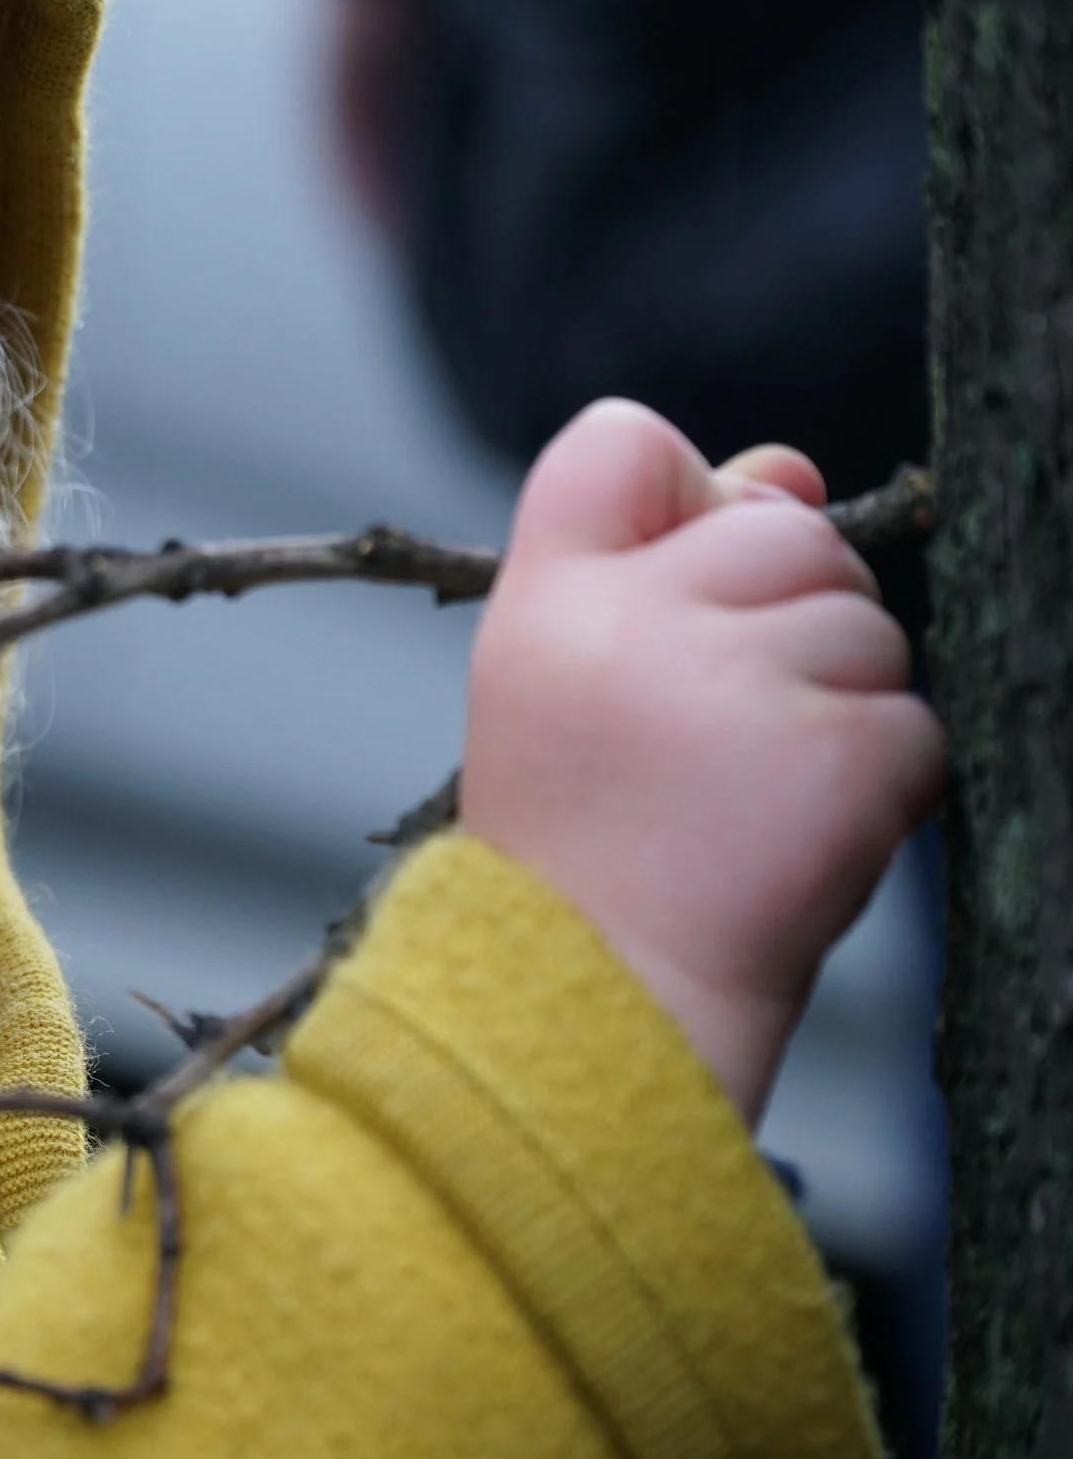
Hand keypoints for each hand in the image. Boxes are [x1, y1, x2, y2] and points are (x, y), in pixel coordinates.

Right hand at [462, 400, 943, 1120]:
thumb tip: (789, 470)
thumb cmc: (582, 854)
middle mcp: (632, 624)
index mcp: (544, 604)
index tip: (664, 585)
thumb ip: (659, 561)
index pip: (618, 442)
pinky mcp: (840, 754)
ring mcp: (739, 685)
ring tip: (748, 800)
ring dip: (841, 707)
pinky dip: (882, 786)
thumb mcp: (571, 688)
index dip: (676, 490)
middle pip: (780, 529)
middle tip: (714, 739)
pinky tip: (799, 842)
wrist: (594, 1016)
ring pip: (866, 626)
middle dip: (787, 619)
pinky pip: (915, 721)